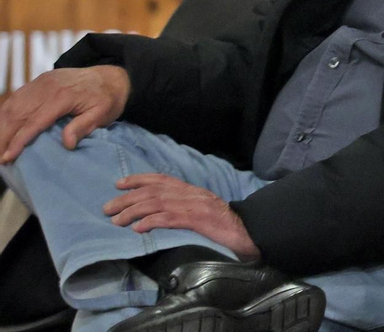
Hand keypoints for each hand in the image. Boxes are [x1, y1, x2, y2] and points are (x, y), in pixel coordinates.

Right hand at [0, 66, 130, 162]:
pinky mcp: (38, 81)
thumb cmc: (107, 98)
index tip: (7, 157)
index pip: (34, 121)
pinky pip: (15, 97)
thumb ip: (83, 126)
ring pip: (12, 105)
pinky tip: (3, 128)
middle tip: (0, 158)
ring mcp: (40, 82)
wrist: (111, 75)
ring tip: (0, 146)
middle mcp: (47, 87)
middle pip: (17, 114)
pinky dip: (5, 114)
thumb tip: (67, 144)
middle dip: (4, 137)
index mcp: (63, 96)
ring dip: (1, 126)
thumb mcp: (103, 114)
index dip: (19, 141)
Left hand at [104, 174, 260, 261]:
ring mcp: (194, 206)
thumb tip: (162, 213)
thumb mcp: (203, 211)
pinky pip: (169, 218)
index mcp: (191, 191)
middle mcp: (191, 194)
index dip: (138, 179)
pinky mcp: (197, 220)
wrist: (249, 231)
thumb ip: (185, 208)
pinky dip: (150, 222)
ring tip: (116, 221)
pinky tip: (138, 228)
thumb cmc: (225, 225)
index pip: (161, 179)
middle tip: (107, 208)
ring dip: (132, 211)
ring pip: (157, 203)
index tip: (119, 184)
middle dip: (127, 198)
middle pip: (153, 190)